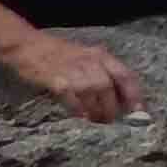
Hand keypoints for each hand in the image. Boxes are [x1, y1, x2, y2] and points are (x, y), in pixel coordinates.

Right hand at [8, 31, 142, 120]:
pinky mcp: (56, 80)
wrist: (28, 46)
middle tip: (110, 120)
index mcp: (100, 56)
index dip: (133, 94)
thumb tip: (117, 97)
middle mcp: (90, 62)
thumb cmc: (58, 54)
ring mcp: (73, 70)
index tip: (138, 111)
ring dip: (97, 111)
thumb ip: (100, 72)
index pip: (125, 75)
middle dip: (112, 108)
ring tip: (96, 120)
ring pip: (94, 94)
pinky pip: (73, 99)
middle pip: (109, 88)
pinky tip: (80, 116)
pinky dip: (79, 110)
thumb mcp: (85, 57)